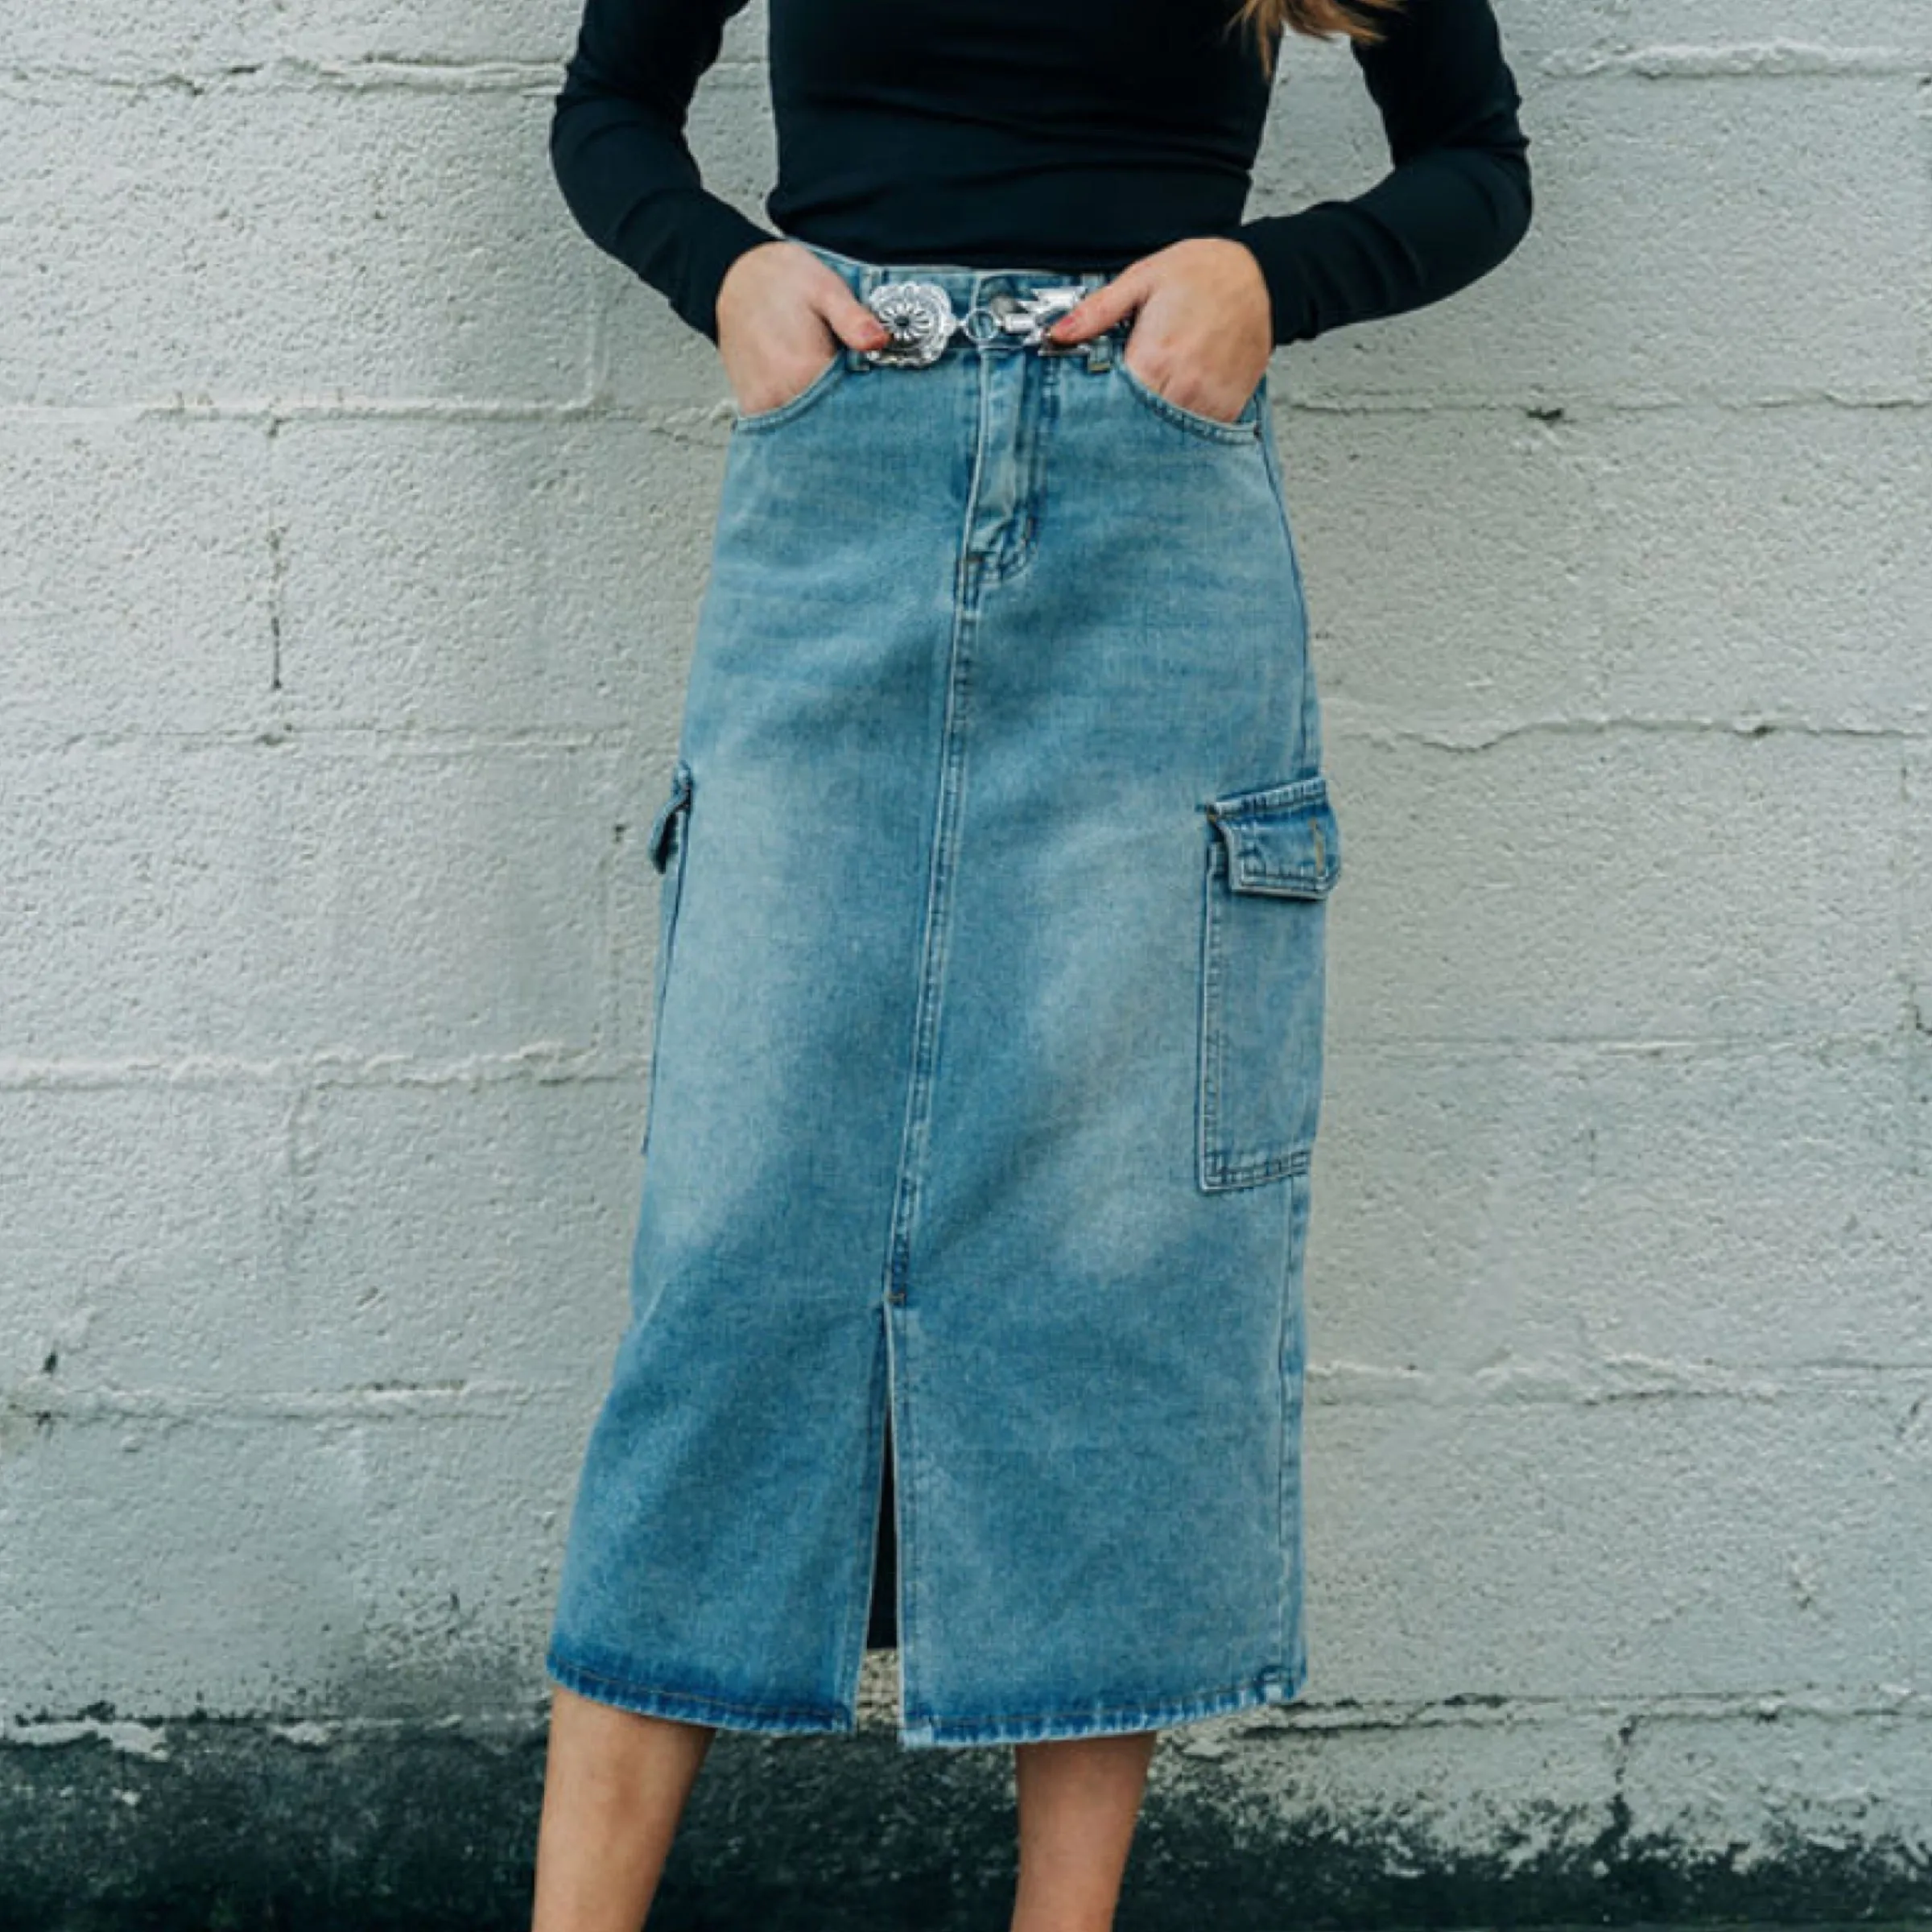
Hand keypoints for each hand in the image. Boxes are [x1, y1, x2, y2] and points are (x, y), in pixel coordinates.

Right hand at [716, 241, 891, 414]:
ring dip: (825, 418)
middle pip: (829, 424)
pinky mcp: (753, 407)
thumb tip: (880, 340)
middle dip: (848, 414)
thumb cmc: (786, 279)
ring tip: (835, 390)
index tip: (882, 395)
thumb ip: (852, 318)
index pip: (851, 408)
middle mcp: (780, 394)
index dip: (872, 404)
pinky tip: (814, 396)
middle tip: (863, 395)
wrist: (739, 277)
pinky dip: (804, 420)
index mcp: (804, 368)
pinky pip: (786, 427)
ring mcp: (764, 404)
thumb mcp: (825, 287)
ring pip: (807, 430)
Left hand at [1045, 237, 1271, 424]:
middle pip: (1137, 424)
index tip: (1088, 403)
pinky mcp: (1227, 407)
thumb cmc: (1203, 273)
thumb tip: (1059, 332)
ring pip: (1168, 434)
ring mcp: (1208, 401)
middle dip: (1122, 416)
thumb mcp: (1142, 279)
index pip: (1112, 404)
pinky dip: (1183, 425)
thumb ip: (1098, 311)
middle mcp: (1183, 386)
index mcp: (1155, 357)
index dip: (1095, 406)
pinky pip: (1198, 432)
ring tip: (1150, 398)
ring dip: (1153, 423)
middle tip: (1118, 402)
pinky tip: (1176, 401)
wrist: (1260, 275)